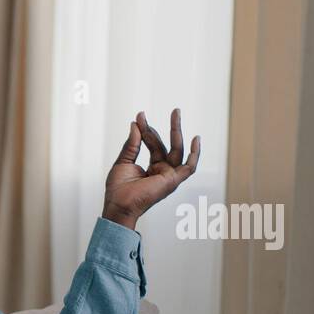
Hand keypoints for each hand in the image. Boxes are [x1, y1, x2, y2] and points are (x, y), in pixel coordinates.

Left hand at [102, 108, 200, 230]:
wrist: (118, 204)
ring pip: (177, 150)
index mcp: (152, 168)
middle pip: (168, 145)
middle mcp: (162, 171)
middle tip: (175, 109)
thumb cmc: (118, 189)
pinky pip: (189, 168)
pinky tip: (196, 140)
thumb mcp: (123, 161)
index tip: (139, 117)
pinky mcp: (172, 181)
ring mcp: (168, 176)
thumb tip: (135, 124)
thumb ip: (132, 144)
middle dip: (171, 127)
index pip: (154, 144)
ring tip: (176, 113)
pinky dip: (195, 155)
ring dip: (177, 131)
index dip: (147, 130)